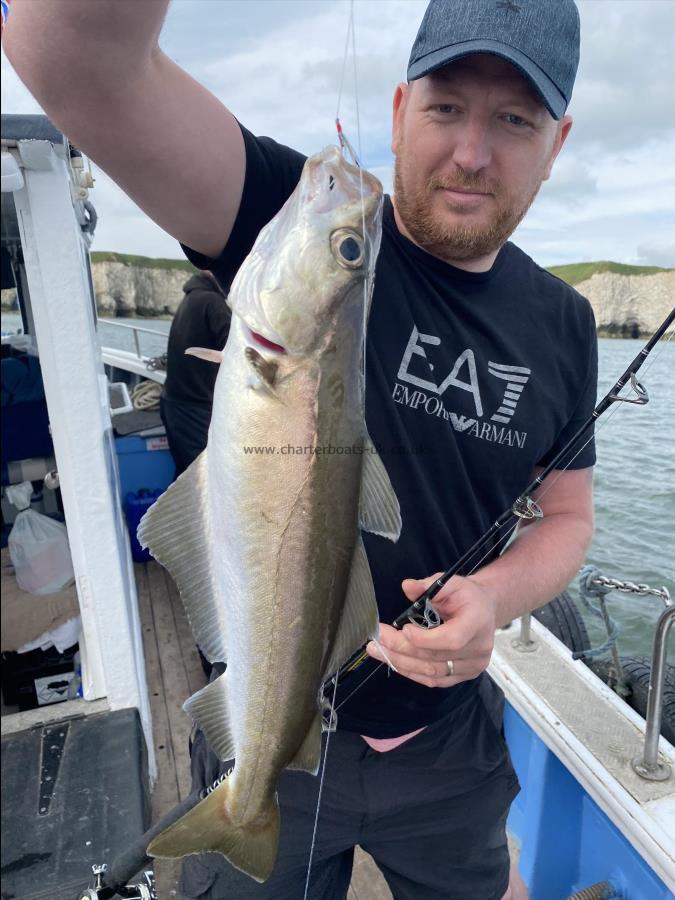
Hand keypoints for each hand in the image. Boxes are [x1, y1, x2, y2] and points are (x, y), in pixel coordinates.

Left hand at [366, 572, 496, 687]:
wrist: (484, 609)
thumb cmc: (466, 595)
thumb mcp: (450, 582)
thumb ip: (428, 584)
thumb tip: (407, 586)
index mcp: (477, 623)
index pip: (451, 639)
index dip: (424, 639)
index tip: (402, 629)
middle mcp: (479, 649)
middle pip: (435, 657)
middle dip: (402, 649)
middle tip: (378, 639)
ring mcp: (472, 666)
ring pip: (432, 672)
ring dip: (401, 663)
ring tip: (379, 651)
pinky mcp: (464, 675)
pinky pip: (435, 680)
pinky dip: (412, 672)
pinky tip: (395, 661)